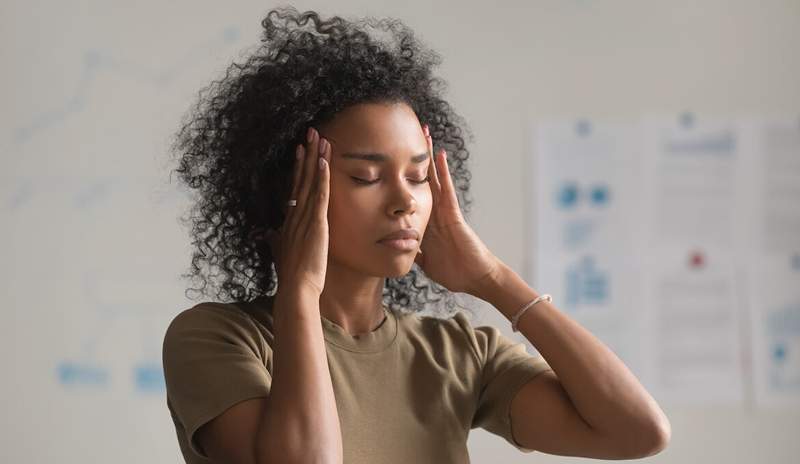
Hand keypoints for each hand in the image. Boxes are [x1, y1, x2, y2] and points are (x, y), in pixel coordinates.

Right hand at [266, 127, 330, 296]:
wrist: (296, 288)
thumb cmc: (292, 275)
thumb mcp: (281, 252)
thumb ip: (275, 240)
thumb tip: (267, 234)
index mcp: (290, 219)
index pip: (295, 186)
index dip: (298, 167)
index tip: (301, 149)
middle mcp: (295, 214)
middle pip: (301, 177)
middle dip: (307, 153)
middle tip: (311, 131)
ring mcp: (304, 218)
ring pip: (310, 181)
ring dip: (315, 158)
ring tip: (320, 137)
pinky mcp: (315, 224)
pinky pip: (319, 195)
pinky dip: (321, 178)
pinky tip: (324, 162)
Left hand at [414, 125, 501, 295]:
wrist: (475, 278)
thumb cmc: (454, 271)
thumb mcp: (425, 261)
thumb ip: (413, 252)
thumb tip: (397, 249)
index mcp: (426, 222)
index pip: (411, 195)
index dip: (401, 178)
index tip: (390, 161)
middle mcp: (434, 212)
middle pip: (421, 179)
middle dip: (413, 159)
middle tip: (405, 134)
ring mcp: (444, 211)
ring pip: (433, 178)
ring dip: (428, 156)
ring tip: (423, 133)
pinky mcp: (453, 214)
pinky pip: (447, 189)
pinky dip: (443, 172)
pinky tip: (439, 155)